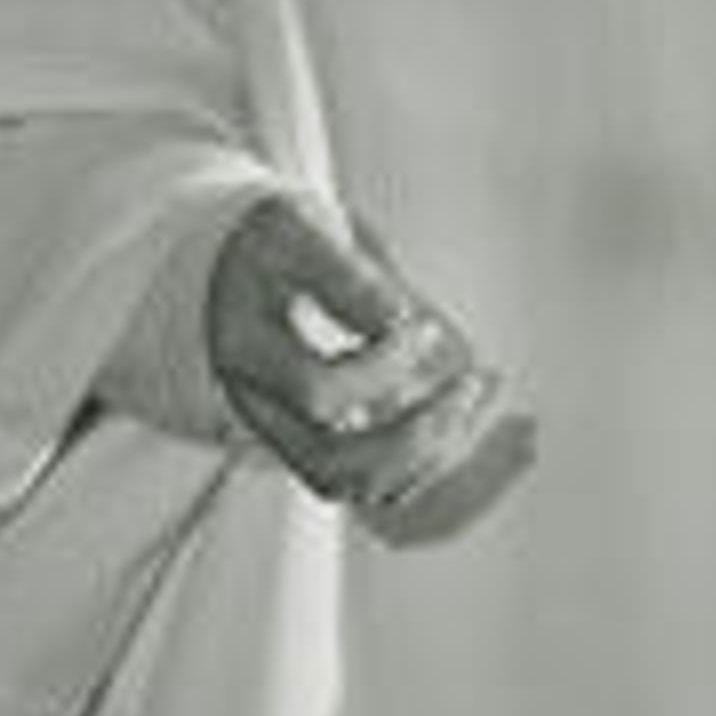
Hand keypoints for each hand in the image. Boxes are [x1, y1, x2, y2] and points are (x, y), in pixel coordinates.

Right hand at [203, 193, 529, 545]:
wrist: (239, 267)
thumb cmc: (270, 244)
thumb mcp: (296, 230)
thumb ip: (345, 274)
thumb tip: (402, 321)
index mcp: (245, 350)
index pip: (318, 392)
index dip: (383, 368)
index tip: (423, 326)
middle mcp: (258, 407)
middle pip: (333, 465)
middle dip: (415, 437)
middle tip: (469, 386)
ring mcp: (286, 433)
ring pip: (357, 485)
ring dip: (428, 455)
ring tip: (476, 396)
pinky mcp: (317, 441)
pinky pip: (374, 480)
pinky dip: (426, 458)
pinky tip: (463, 410)